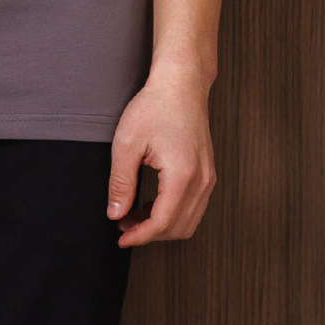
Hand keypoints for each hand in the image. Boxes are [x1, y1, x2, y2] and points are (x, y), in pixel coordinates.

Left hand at [106, 63, 215, 246]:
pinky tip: (151, 204)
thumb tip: (115, 214)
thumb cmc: (154, 107)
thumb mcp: (126, 143)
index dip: (140, 236)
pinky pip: (194, 207)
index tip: (120, 239)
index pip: (163, 222)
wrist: (181, 84)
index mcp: (183, 175)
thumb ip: (121, 182)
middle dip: (150, 234)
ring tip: (134, 215)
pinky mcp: (208, 173)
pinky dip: (173, 214)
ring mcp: (209, 177)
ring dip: (162, 226)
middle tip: (123, 225)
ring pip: (189, 221)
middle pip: (179, 228)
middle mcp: (202, 180)